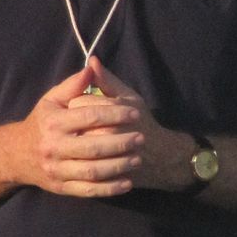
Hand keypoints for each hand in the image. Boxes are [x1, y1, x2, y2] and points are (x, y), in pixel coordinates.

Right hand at [13, 63, 143, 196]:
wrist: (17, 154)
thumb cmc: (42, 121)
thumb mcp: (52, 99)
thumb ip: (73, 84)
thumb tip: (93, 67)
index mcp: (54, 122)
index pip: (89, 116)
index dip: (114, 114)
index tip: (135, 113)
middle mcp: (54, 147)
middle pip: (92, 147)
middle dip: (120, 143)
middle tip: (141, 138)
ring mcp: (57, 170)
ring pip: (91, 171)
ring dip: (118, 167)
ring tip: (137, 159)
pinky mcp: (61, 188)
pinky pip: (87, 190)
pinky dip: (109, 189)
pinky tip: (126, 183)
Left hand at [68, 57, 196, 191]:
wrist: (161, 157)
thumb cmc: (143, 121)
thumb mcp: (128, 96)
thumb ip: (107, 80)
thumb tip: (91, 60)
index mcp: (112, 111)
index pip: (78, 102)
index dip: (78, 101)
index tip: (83, 103)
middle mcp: (108, 133)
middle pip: (74, 125)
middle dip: (75, 123)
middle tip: (82, 123)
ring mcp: (105, 157)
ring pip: (77, 147)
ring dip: (77, 142)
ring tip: (85, 138)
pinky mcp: (105, 176)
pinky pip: (85, 170)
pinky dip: (82, 163)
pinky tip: (86, 159)